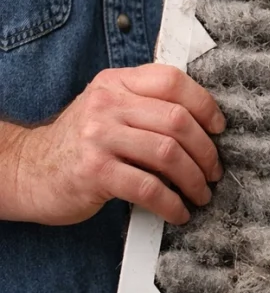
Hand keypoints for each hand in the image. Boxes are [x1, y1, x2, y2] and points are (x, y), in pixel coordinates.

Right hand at [11, 65, 224, 225]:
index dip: (204, 105)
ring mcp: (98, 137)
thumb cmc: (81, 143)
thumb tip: (205, 124)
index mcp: (116, 83)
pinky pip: (149, 188)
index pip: (171, 81)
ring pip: (168, 154)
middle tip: (214, 171)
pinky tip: (179, 212)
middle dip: (206, 151)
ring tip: (201, 193)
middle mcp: (107, 104)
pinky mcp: (94, 172)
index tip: (218, 128)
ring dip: (194, 180)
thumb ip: (146, 105)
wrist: (28, 170)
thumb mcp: (108, 110)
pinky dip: (172, 204)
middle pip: (177, 120)